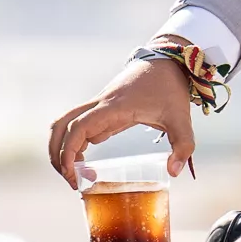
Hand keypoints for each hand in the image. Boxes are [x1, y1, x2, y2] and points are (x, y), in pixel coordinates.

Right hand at [49, 56, 195, 186]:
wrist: (168, 61)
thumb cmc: (171, 88)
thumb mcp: (181, 119)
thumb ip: (183, 146)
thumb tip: (174, 172)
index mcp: (114, 107)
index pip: (78, 127)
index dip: (68, 152)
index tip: (72, 175)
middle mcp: (100, 105)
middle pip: (62, 126)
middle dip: (57, 154)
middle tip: (71, 180)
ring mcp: (99, 105)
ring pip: (65, 124)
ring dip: (61, 148)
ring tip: (74, 174)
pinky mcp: (103, 108)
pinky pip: (78, 125)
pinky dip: (74, 144)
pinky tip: (85, 162)